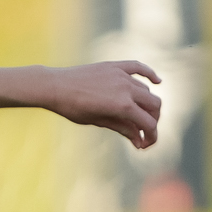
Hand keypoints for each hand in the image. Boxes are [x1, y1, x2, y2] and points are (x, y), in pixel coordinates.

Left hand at [47, 61, 162, 149]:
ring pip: (146, 90)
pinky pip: (139, 68)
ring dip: (147, 104)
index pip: (148, 123)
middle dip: (153, 121)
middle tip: (144, 131)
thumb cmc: (72, 108)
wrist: (54, 86)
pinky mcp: (115, 66)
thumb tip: (139, 140)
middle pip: (154, 106)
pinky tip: (157, 82)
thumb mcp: (97, 121)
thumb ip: (122, 128)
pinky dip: (150, 75)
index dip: (151, 136)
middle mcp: (126, 89)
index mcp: (122, 106)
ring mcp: (122, 75)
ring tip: (139, 116)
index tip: (146, 145)